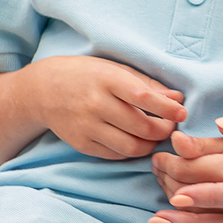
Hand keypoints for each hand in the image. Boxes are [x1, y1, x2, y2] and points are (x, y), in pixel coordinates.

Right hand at [20, 55, 186, 159]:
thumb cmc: (83, 75)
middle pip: (142, 126)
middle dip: (164, 130)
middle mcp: (94, 104)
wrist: (41, 90)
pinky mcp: (80, 143)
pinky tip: (133, 140)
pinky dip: (130, 150)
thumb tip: (177, 99)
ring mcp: (86, 126)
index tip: (182, 112)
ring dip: (150, 144)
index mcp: (105, 79)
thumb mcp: (113, 68)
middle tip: (169, 126)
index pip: (144, 97)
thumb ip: (146, 84)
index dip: (168, 109)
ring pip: (131, 147)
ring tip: (153, 136)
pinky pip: (115, 154)